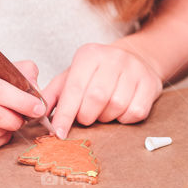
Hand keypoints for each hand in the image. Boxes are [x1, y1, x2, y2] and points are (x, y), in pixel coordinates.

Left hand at [43, 43, 162, 136]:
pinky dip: (124, 118)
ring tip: (103, 111)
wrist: (135, 59)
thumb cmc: (98, 72)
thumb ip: (54, 94)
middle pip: (96, 98)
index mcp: (89, 55)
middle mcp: (113, 58)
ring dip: (106, 117)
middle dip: (86, 116)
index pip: (74, 88)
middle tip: (86, 117)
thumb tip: (37, 113)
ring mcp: (134, 70)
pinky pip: (135, 112)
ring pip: (116, 106)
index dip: (65, 114)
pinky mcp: (150, 84)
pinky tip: (119, 111)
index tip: (59, 132)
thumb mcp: (72, 75)